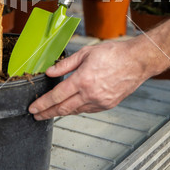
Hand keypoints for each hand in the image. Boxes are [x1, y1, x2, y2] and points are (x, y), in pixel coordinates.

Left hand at [28, 39, 151, 119]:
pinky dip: (78, 109)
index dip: (42, 104)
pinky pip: (88, 110)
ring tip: (52, 112)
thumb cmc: (114, 53)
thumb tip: (50, 72)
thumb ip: (66, 64)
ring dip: (62, 112)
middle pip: (63, 109)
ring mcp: (100, 102)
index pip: (56, 96)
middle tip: (36, 116)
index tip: (33, 108)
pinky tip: (73, 107)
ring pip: (75, 111)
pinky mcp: (108, 105)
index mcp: (83, 80)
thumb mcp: (86, 53)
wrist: (137, 61)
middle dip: (47, 113)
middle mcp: (90, 94)